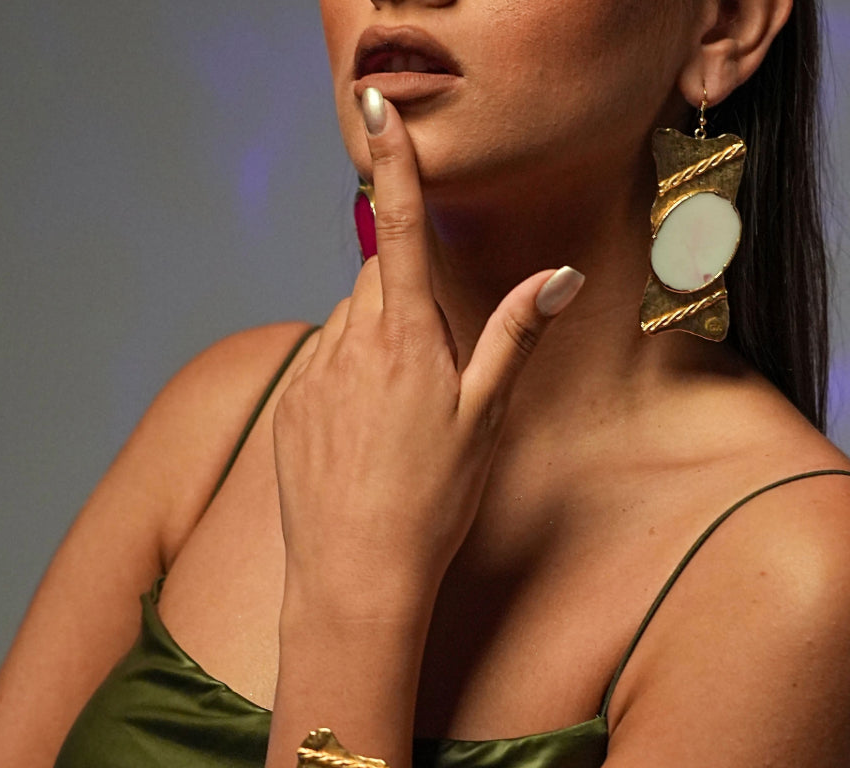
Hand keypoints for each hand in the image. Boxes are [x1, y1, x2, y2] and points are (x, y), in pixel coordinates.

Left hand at [272, 87, 583, 622]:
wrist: (354, 577)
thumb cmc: (431, 502)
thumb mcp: (485, 419)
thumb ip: (514, 337)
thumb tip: (560, 277)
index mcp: (402, 339)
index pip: (396, 229)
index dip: (394, 164)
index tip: (378, 108)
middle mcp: (347, 344)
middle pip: (376, 282)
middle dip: (406, 301)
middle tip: (433, 375)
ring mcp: (310, 376)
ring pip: (348, 325)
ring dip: (375, 344)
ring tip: (397, 420)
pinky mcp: (288, 408)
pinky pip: (321, 365)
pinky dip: (346, 379)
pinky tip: (364, 437)